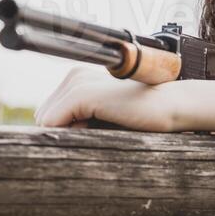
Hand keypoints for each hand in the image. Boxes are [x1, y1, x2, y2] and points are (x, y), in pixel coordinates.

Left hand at [34, 66, 184, 131]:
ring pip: (46, 122)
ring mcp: (77, 83)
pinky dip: (71, 135)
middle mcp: (74, 76)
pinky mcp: (82, 94)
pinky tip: (99, 130)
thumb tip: (52, 139)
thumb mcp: (105, 120)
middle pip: (44, 118)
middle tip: (100, 133)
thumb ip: (81, 124)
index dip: (66, 132)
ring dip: (70, 135)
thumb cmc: (143, 117)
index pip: (50, 115)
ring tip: (103, 130)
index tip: (91, 135)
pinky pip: (53, 123)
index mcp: (79, 80)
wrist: (171, 106)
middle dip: (64, 134)